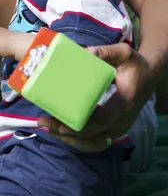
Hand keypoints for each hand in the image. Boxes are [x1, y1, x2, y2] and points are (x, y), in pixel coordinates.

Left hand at [37, 43, 154, 150]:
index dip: (80, 125)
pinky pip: (96, 143)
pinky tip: (61, 134)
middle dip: (66, 132)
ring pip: (93, 143)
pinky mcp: (115, 131)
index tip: (60, 125)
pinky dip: (78, 142)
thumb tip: (86, 52)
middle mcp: (122, 120)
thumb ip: (106, 52)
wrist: (150, 77)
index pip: (100, 120)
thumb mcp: (124, 53)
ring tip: (47, 129)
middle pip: (92, 135)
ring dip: (69, 140)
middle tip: (44, 122)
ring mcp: (119, 128)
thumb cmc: (135, 65)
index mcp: (124, 103)